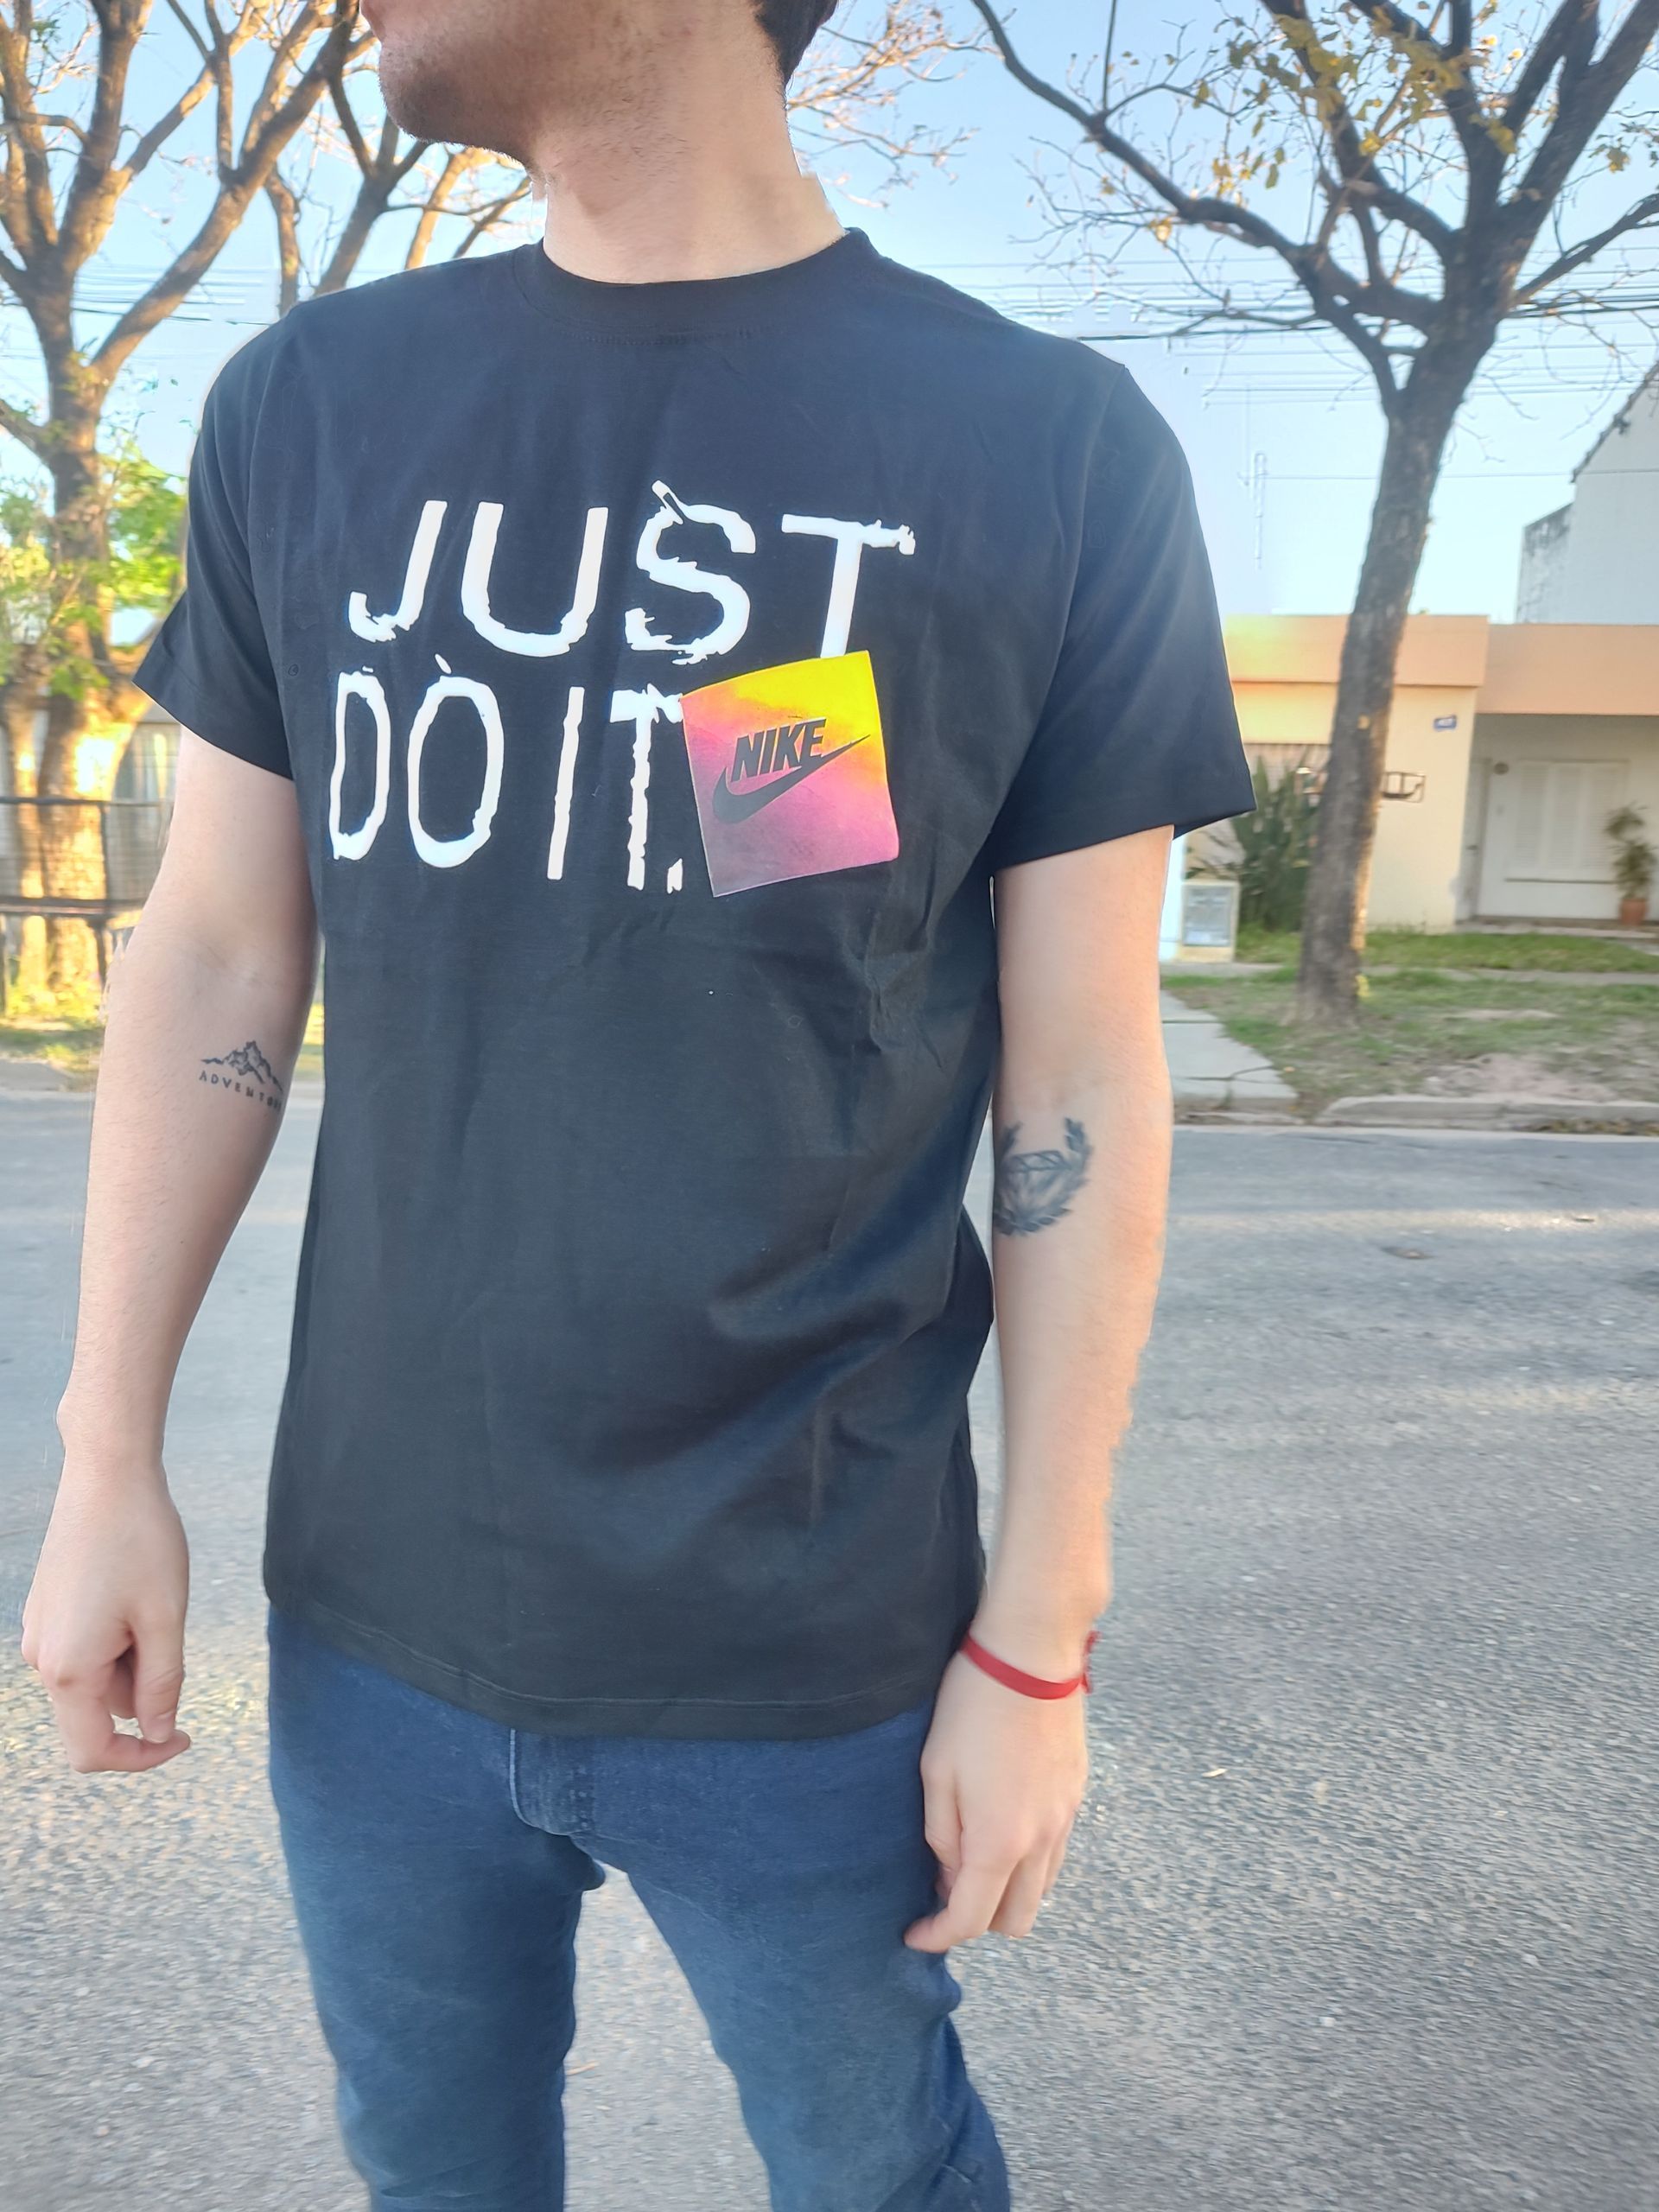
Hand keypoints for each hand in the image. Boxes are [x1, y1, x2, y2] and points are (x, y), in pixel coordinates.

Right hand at [21, 1459, 191, 1773]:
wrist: (106, 1476)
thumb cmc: (141, 1542)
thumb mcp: (165, 1618)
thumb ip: (162, 1685)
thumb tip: (157, 1734)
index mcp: (69, 1669)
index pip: (93, 1751)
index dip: (141, 1757)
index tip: (185, 1737)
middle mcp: (43, 1658)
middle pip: (98, 1714)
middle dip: (143, 1694)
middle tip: (169, 1633)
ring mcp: (41, 1634)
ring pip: (96, 1681)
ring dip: (132, 1663)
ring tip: (150, 1603)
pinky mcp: (48, 1613)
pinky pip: (86, 1652)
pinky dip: (117, 1642)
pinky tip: (133, 1595)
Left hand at [904, 1645, 1088, 1950]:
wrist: (1032, 1655)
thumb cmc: (972, 1707)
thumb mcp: (937, 1771)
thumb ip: (943, 1835)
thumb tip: (951, 1876)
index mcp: (999, 1841)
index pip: (971, 1919)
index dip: (938, 1936)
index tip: (913, 1933)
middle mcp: (1041, 1842)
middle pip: (1016, 1920)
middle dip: (977, 1922)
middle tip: (943, 1893)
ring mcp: (1066, 1819)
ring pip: (1041, 1891)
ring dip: (1006, 1893)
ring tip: (970, 1861)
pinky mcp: (1077, 1796)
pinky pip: (1055, 1855)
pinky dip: (1029, 1864)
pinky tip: (1002, 1831)